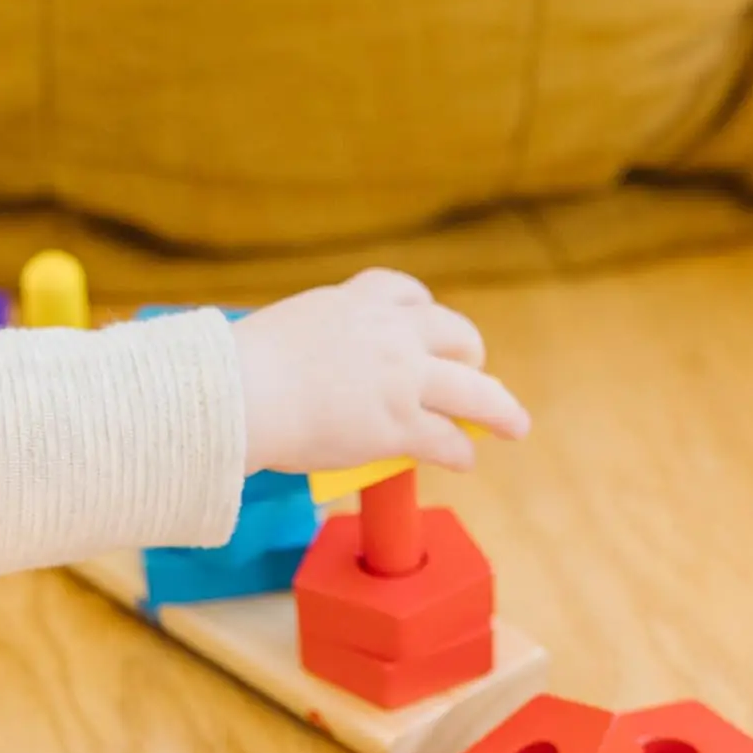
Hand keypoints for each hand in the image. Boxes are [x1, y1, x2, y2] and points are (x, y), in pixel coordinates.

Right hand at [228, 268, 529, 476]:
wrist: (239, 394)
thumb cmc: (240, 370)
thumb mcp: (285, 331)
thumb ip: (315, 343)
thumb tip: (315, 375)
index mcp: (355, 302)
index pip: (408, 293)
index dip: (425, 314)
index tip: (426, 326)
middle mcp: (390, 332)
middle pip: (456, 332)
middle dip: (470, 354)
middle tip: (470, 375)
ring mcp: (402, 379)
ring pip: (475, 390)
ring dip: (500, 408)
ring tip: (514, 424)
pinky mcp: (401, 425)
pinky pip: (448, 439)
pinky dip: (461, 450)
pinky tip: (464, 459)